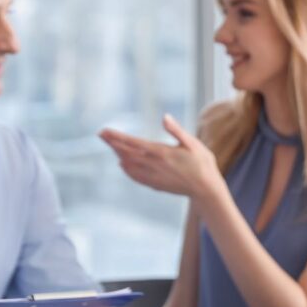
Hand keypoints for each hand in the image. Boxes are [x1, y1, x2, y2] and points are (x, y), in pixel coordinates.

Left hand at [99, 114, 224, 203]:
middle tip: (100, 135)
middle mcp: (154, 165)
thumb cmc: (202, 164)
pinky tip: (123, 165)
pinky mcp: (156, 184)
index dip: (117, 137)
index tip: (105, 131)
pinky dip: (127, 170)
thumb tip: (164, 117)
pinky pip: (136, 177)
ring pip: (129, 165)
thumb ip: (176, 131)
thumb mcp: (192, 143)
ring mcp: (153, 176)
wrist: (206, 189)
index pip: (133, 143)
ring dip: (118, 154)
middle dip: (113, 143)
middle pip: (127, 153)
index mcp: (161, 152)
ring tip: (110, 146)